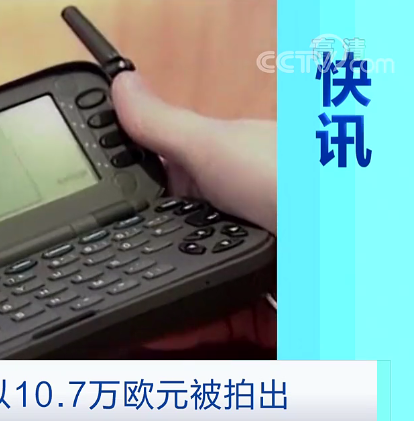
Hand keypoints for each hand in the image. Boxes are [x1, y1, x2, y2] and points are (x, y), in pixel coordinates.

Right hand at [111, 71, 275, 349]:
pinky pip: (207, 318)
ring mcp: (240, 260)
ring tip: (107, 303)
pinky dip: (179, 326)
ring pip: (184, 282)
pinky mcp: (252, 302)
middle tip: (85, 265)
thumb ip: (162, 127)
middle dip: (133, 253)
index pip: (159, 182)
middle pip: (168, 239)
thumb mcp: (216, 145)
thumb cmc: (287, 179)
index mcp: (218, 171)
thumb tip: (121, 83)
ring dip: (151, 294)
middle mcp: (228, 216)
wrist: (345, 245)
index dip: (125, 194)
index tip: (84, 208)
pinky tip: (150, 328)